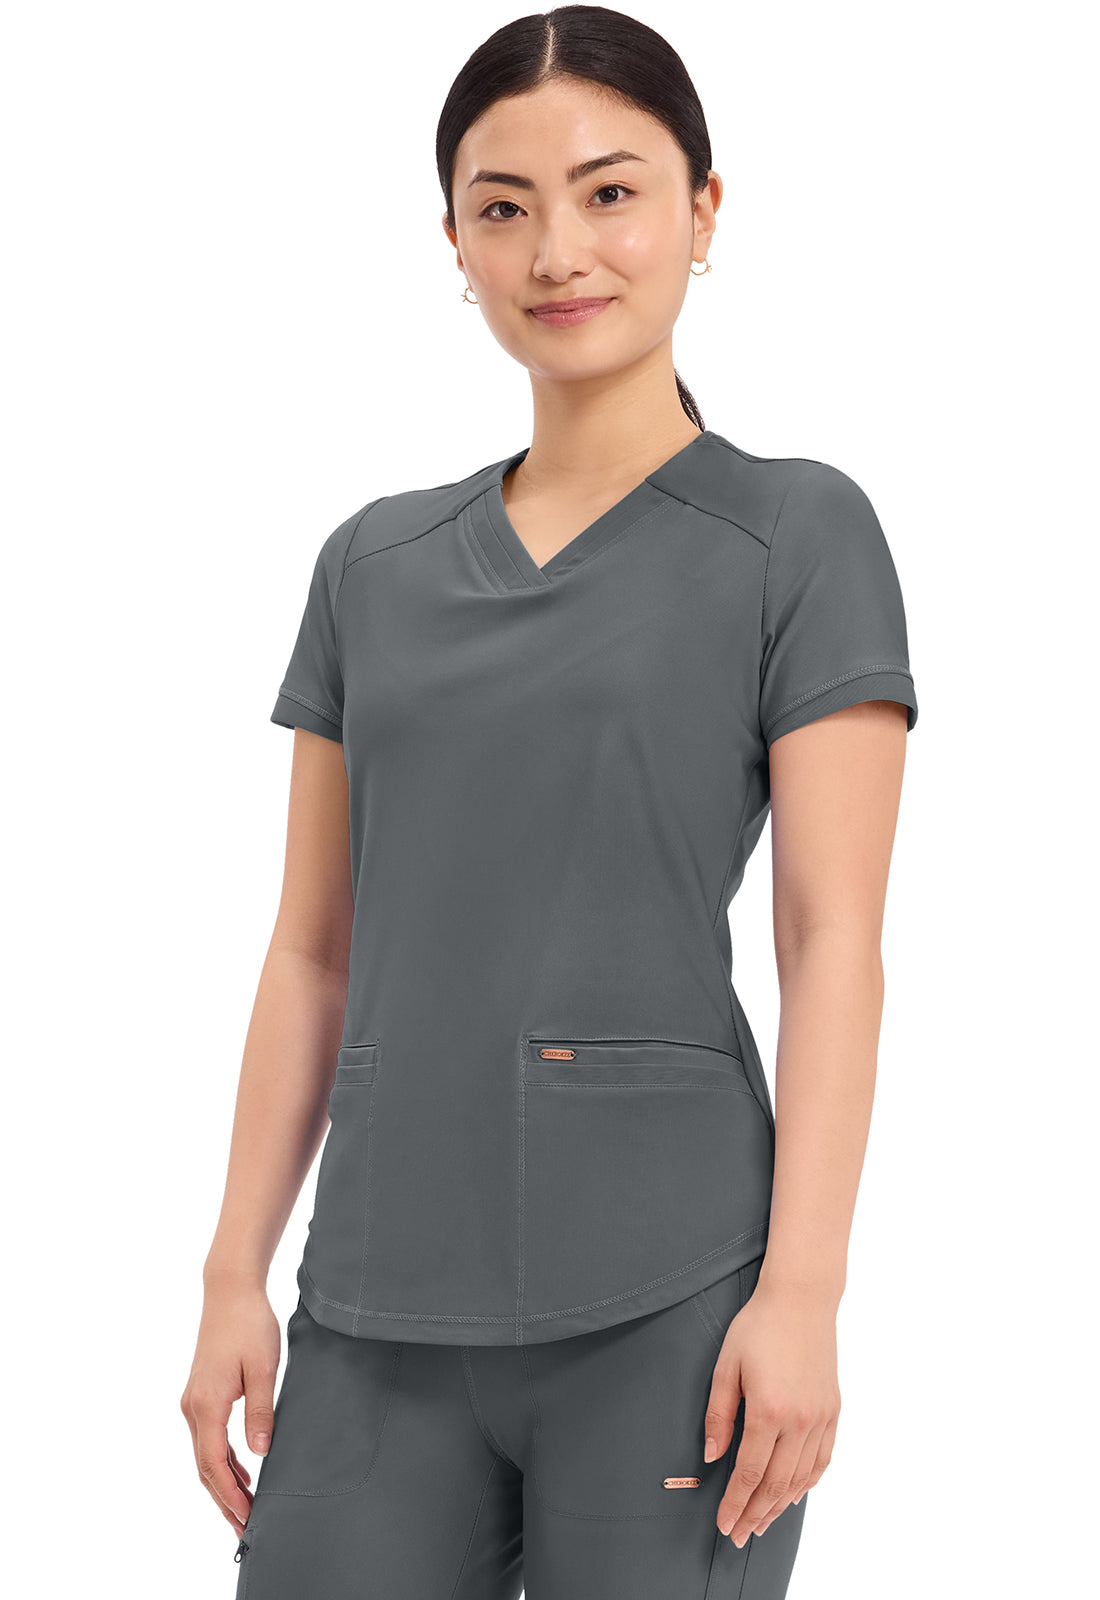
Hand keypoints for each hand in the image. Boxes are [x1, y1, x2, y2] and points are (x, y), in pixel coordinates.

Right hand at [179, 1278, 280, 1537]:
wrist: (230, 1291)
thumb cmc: (250, 1324)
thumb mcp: (263, 1368)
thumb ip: (260, 1412)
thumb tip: (260, 1455)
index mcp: (207, 1405)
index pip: (215, 1466)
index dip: (231, 1497)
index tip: (248, 1520)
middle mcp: (192, 1408)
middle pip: (205, 1468)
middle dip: (225, 1500)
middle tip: (246, 1529)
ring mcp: (192, 1401)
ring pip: (204, 1456)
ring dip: (223, 1483)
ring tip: (246, 1507)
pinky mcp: (199, 1394)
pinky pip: (207, 1439)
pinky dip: (222, 1461)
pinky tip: (242, 1470)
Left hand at [703, 1275, 840, 1544]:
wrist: (800, 1300)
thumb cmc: (757, 1327)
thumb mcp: (726, 1365)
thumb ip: (719, 1415)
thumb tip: (713, 1456)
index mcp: (768, 1410)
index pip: (750, 1472)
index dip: (735, 1503)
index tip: (724, 1524)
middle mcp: (799, 1421)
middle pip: (776, 1484)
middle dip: (755, 1514)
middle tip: (739, 1535)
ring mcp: (820, 1417)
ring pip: (801, 1478)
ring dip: (781, 1505)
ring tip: (762, 1523)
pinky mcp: (833, 1411)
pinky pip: (822, 1459)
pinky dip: (808, 1482)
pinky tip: (794, 1494)